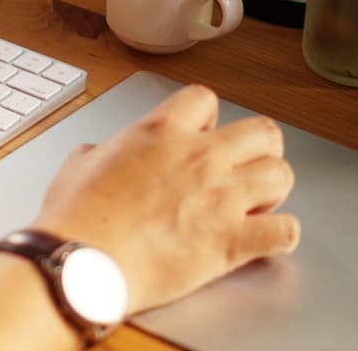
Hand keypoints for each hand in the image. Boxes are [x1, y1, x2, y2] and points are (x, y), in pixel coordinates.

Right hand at [32, 85, 298, 314]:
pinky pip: (284, 231)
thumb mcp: (79, 164)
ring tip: (253, 201)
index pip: (204, 98)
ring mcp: (221, 198)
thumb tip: (105, 156)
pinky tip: (261, 237)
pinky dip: (278, 234)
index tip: (203, 131)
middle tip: (244, 164)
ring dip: (270, 188)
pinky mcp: (232, 242)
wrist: (81, 261)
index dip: (206, 116)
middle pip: (262, 132)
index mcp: (158, 131)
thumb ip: (105, 151)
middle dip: (258, 147)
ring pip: (281, 175)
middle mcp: (198, 157)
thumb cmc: (76, 217)